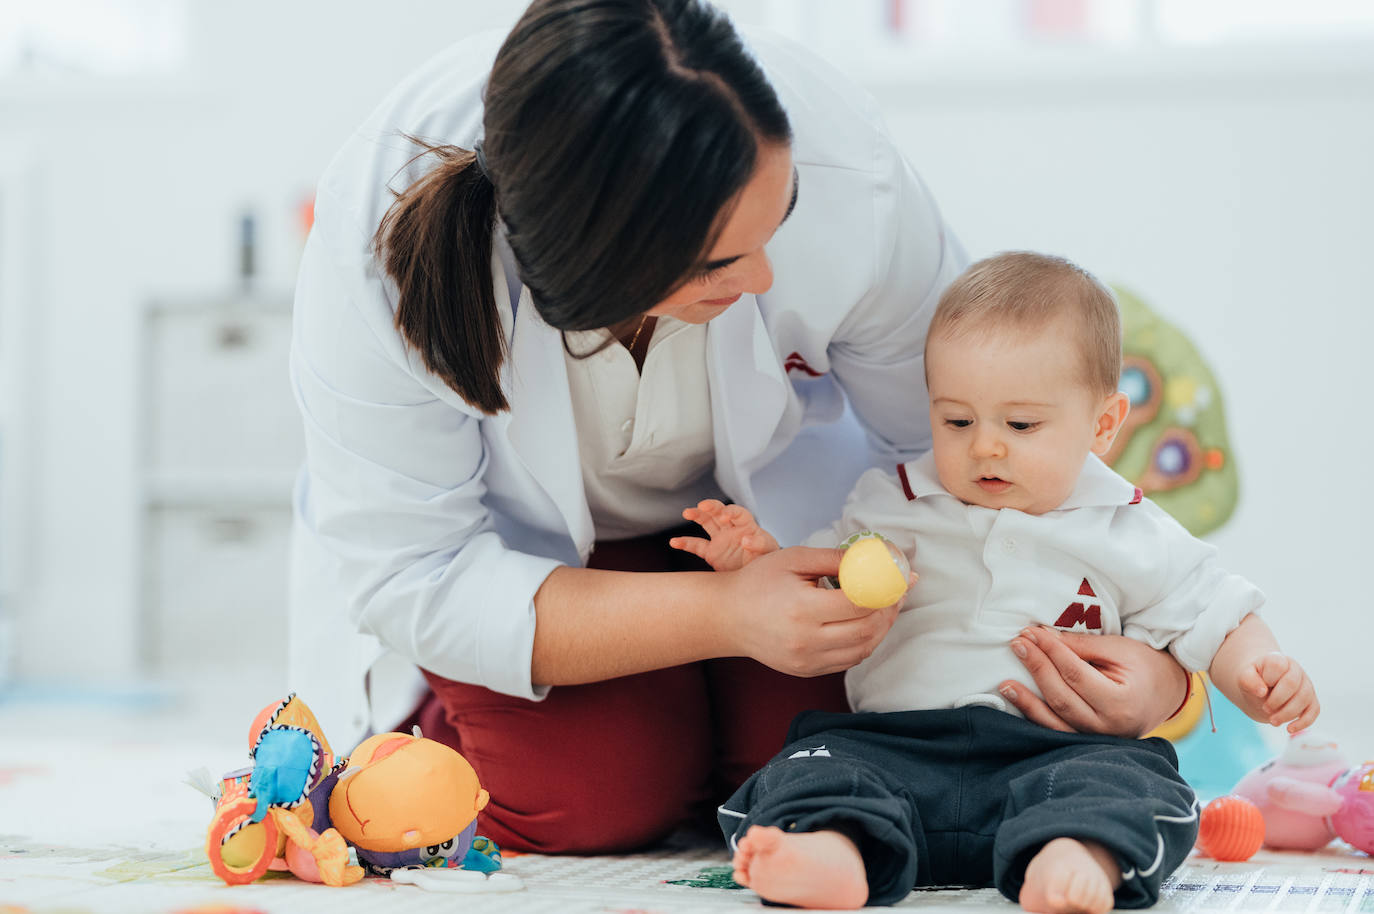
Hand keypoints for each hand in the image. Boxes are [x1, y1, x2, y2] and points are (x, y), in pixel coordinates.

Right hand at [671, 499, 779, 570]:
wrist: (759, 576)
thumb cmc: (767, 559)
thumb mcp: (769, 552)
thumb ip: (759, 545)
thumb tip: (746, 540)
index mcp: (747, 526)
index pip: (738, 513)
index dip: (731, 512)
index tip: (725, 516)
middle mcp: (731, 529)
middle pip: (719, 512)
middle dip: (711, 507)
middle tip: (702, 505)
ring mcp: (720, 540)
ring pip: (706, 523)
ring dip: (697, 515)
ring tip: (687, 512)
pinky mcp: (711, 553)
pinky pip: (696, 546)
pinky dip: (685, 543)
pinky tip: (674, 542)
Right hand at [716, 546, 897, 677]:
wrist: (728, 617)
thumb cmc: (758, 581)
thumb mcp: (793, 559)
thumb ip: (834, 558)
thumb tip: (873, 559)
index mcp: (802, 609)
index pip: (859, 603)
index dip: (885, 590)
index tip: (899, 579)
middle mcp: (806, 641)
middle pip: (867, 629)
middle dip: (889, 610)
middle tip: (897, 592)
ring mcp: (807, 661)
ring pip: (863, 649)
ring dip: (882, 628)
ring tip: (886, 607)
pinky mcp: (807, 671)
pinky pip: (849, 660)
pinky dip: (865, 642)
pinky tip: (866, 624)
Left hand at [998, 627, 1186, 737]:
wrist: (1166, 692)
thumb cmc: (1144, 665)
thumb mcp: (1118, 649)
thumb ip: (1080, 646)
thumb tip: (1041, 637)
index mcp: (1121, 702)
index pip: (1076, 674)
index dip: (1050, 652)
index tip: (1030, 634)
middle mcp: (1109, 727)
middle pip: (1062, 697)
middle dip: (1037, 669)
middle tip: (1018, 644)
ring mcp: (1098, 740)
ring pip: (1055, 723)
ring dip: (1027, 702)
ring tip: (1004, 683)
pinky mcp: (1088, 743)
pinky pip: (1057, 733)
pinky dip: (1036, 719)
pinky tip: (1019, 705)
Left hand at [1234, 652, 1318, 733]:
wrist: (1262, 688)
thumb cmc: (1254, 681)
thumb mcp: (1244, 678)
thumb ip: (1248, 680)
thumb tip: (1262, 691)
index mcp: (1278, 660)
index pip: (1278, 666)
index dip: (1268, 680)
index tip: (1259, 691)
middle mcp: (1296, 670)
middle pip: (1292, 684)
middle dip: (1277, 700)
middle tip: (1265, 709)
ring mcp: (1306, 685)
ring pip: (1304, 699)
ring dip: (1288, 713)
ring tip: (1272, 721)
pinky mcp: (1311, 700)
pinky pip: (1314, 710)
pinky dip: (1304, 722)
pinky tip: (1289, 729)